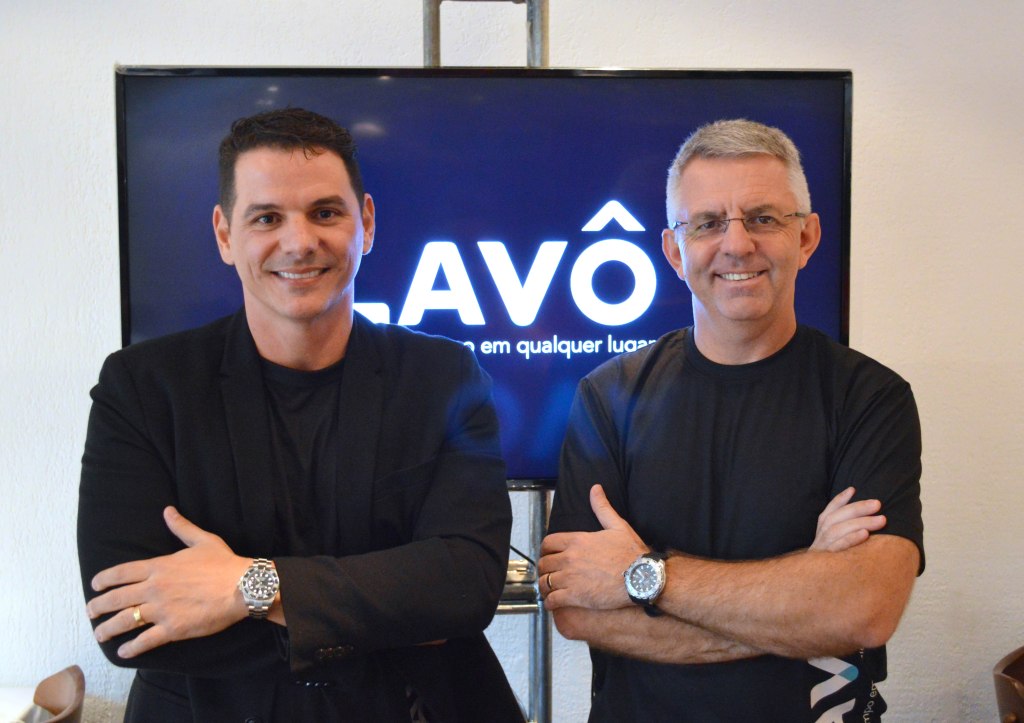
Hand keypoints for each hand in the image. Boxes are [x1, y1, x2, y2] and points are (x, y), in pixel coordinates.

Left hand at [86, 507, 250, 658]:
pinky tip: (123, 652)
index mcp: (159, 567)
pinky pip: (145, 640)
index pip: (122, 573)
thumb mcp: (202, 540)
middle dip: (98, 606)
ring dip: (107, 629)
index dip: (104, 580)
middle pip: (116, 598)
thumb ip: (181, 527)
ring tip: (99, 634)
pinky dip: (131, 648)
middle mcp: (155, 588)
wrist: (242, 586)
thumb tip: (168, 510)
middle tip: (90, 612)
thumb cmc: (224, 563)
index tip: (95, 586)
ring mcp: (161, 609)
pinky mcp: (172, 628)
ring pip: (125, 620)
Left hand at [538, 485, 647, 611]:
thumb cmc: (632, 553)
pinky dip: (549, 603)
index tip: (549, 555)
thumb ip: (602, 507)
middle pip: (544, 563)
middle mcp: (569, 558)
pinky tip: (553, 604)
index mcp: (577, 540)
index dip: (546, 550)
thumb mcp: (618, 525)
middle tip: (549, 573)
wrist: (642, 578)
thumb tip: (595, 489)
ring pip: (545, 582)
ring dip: (544, 586)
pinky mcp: (575, 596)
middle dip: (544, 568)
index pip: (548, 543)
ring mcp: (570, 578)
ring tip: (548, 590)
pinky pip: (552, 600)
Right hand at [811, 487, 884, 551]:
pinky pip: (838, 546)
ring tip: (881, 520)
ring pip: (839, 529)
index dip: (840, 499)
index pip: (830, 510)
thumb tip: (868, 515)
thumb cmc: (834, 558)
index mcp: (823, 528)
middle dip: (858, 508)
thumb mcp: (837, 542)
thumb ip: (847, 529)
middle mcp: (821, 534)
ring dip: (860, 522)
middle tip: (877, 504)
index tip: (852, 489)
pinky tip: (865, 534)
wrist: (813, 586)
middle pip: (837, 517)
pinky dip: (851, 538)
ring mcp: (823, 546)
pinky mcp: (827, 558)